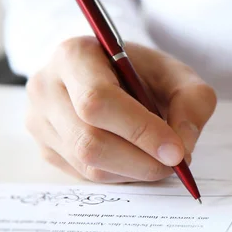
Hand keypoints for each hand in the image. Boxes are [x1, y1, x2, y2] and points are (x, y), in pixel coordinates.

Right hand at [25, 36, 216, 182]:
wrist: (117, 74)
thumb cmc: (146, 72)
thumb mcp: (178, 74)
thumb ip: (192, 102)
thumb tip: (182, 147)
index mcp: (74, 55)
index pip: (98, 101)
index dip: (140, 131)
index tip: (176, 151)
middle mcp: (46, 87)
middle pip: (88, 140)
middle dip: (140, 160)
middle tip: (176, 163)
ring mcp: (40, 121)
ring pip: (87, 164)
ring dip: (134, 171)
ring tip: (161, 159)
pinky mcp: (46, 148)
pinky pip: (84, 176)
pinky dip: (121, 175)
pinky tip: (138, 159)